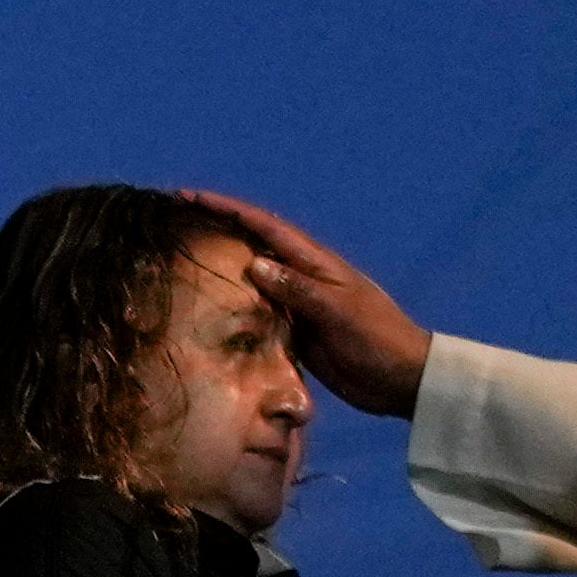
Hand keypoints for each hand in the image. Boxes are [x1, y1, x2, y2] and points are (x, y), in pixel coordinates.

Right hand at [183, 195, 428, 418]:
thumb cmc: (378, 340)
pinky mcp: (296, 335)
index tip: (189, 197)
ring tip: (179, 265)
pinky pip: (258, 316)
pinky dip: (234, 310)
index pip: (264, 227)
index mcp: (315, 263)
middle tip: (173, 226)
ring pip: (251, 283)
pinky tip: (209, 315)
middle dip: (215, 232)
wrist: (402, 379)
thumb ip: (299, 289)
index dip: (226, 209)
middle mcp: (302, 279)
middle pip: (251, 247)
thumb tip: (254, 264)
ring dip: (220, 272)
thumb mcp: (340, 312)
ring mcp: (297, 307)